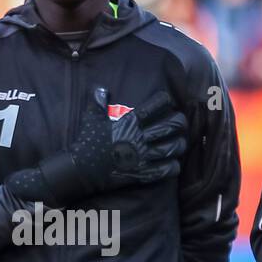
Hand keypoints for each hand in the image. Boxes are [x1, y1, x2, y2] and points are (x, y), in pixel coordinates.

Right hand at [6, 87, 187, 205]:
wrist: (82, 169)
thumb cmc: (87, 141)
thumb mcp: (92, 118)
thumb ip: (98, 101)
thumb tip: (100, 88)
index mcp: (130, 122)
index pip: (156, 105)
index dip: (165, 100)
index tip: (167, 101)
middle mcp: (140, 138)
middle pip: (171, 125)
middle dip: (179, 122)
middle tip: (179, 122)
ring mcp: (142, 156)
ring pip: (173, 148)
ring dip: (180, 144)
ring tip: (179, 142)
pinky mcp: (142, 173)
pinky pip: (165, 171)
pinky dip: (173, 167)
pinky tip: (173, 164)